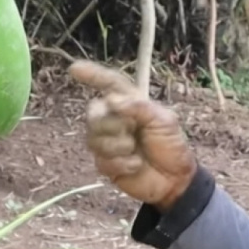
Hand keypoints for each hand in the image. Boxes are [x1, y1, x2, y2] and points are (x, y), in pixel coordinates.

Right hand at [69, 60, 197, 211]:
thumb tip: (111, 99)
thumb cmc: (171, 145)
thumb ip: (139, 107)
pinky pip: (102, 160)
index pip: (109, 84)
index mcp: (130, 103)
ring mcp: (106, 142)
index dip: (93, 75)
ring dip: (119, 146)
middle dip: (114, 125)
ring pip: (95, 139)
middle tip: (133, 132)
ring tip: (136, 152)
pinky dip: (123, 164)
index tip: (74, 68)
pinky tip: (135, 165)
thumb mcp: (163, 121)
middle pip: (94, 114)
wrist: (174, 180)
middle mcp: (114, 119)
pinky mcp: (104, 164)